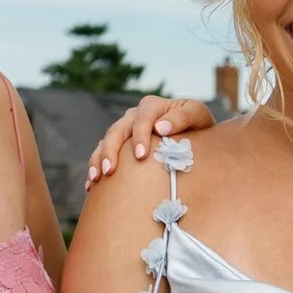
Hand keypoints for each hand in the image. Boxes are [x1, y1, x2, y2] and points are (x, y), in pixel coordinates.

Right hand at [85, 95, 216, 184]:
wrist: (198, 137)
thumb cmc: (200, 126)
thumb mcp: (198, 115)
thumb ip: (183, 117)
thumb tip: (160, 128)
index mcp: (153, 107)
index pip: (142, 118)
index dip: (139, 135)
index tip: (141, 156)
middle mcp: (134, 116)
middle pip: (117, 130)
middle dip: (111, 150)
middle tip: (110, 170)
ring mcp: (125, 131)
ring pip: (105, 142)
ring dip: (98, 159)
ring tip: (96, 179)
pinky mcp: (120, 146)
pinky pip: (102, 155)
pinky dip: (96, 168)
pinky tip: (92, 186)